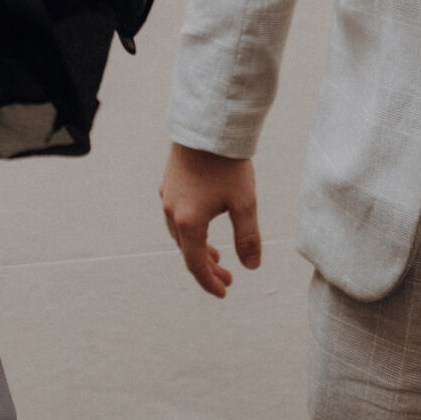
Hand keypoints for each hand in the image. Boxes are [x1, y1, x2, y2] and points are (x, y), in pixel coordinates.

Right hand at [161, 142, 260, 296]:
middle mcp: (172, 212)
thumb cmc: (227, 165)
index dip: (209, 282)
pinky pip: (177, 216)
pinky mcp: (170, 182)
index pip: (195, 264)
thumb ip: (248, 238)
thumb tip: (252, 267)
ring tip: (217, 254)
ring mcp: (168, 196)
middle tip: (228, 278)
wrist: (206, 126)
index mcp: (189, 222)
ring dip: (198, 248)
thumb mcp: (244, 203)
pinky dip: (191, 230)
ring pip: (180, 233)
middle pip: (187, 250)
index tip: (224, 292)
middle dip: (207, 267)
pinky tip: (203, 223)